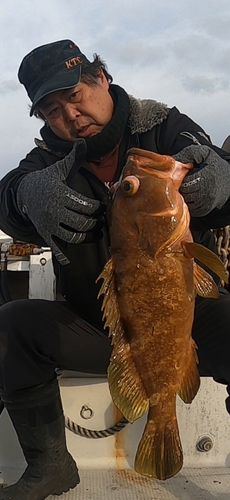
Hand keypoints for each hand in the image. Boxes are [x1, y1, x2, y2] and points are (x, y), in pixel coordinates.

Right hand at [17, 139, 104, 264]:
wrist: (24, 192)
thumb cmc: (47, 180)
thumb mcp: (60, 169)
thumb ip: (74, 158)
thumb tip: (83, 142)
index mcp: (62, 194)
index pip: (86, 205)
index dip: (99, 209)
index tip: (104, 209)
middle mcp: (56, 210)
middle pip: (82, 222)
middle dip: (96, 224)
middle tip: (102, 223)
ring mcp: (50, 223)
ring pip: (72, 236)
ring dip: (87, 238)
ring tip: (96, 234)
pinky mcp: (46, 233)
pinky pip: (55, 247)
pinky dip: (63, 255)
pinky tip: (70, 260)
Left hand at [174, 145, 229, 215]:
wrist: (229, 178)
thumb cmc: (215, 165)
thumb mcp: (204, 153)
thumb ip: (189, 154)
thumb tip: (174, 159)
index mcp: (206, 177)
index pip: (185, 182)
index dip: (181, 178)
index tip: (183, 175)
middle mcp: (207, 191)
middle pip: (184, 192)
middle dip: (182, 187)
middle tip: (186, 181)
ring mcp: (207, 202)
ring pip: (186, 202)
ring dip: (185, 195)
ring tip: (190, 187)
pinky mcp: (206, 209)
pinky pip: (191, 209)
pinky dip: (189, 203)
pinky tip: (193, 195)